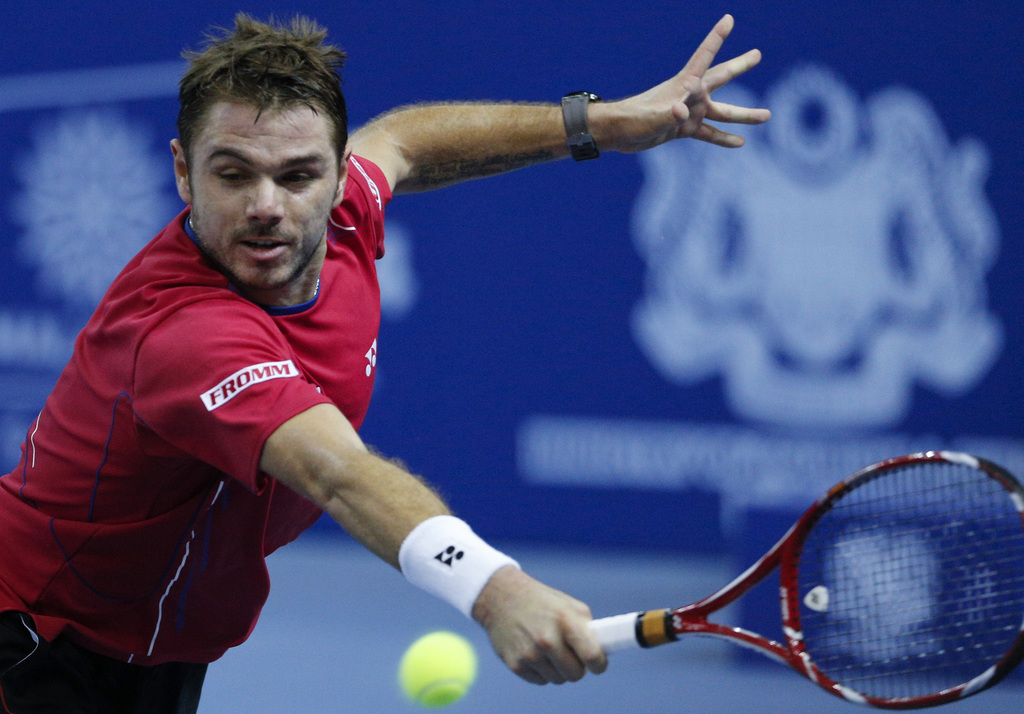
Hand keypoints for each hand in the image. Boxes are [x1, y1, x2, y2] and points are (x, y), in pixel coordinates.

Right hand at [472, 566, 607, 684]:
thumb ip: (588, 628)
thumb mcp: (569, 606)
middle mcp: (547, 639)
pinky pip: (541, 680)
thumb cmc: (542, 602)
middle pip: (576, 674)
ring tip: (549, 649)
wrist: (502, 598)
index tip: (598, 664)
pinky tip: (534, 651)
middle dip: (577, 667)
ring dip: (558, 669)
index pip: (592, 655)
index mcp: (565, 620)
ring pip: (558, 679)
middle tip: (571, 654)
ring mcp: (530, 654)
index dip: (599, 664)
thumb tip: (604, 651)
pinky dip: (542, 671)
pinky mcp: (515, 664)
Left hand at [592, 14, 770, 152]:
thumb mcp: (652, 116)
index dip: (716, 38)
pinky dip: (724, 138)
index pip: (704, 56)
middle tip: (757, 54)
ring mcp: (690, 112)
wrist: (618, 133)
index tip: (728, 19)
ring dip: (744, 115)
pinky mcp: (684, 130)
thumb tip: (682, 111)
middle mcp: (691, 95)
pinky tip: (740, 143)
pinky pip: (709, 134)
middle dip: (739, 66)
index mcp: (684, 84)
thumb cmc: (632, 119)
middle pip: (721, 78)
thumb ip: (668, 113)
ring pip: (723, 112)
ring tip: (767, 116)